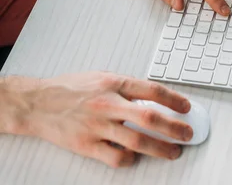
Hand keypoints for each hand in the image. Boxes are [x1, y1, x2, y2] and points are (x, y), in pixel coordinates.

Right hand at [8, 72, 191, 166]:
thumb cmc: (70, 88)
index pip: (151, 90)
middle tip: (188, 133)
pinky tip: (136, 158)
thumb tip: (150, 98)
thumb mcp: (101, 77)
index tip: (186, 106)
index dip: (173, 99)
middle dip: (173, 127)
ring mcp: (98, 126)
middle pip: (149, 117)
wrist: (39, 103)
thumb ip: (125, 87)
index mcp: (113, 83)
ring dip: (160, 148)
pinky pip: (116, 157)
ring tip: (173, 151)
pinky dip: (130, 160)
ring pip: (137, 141)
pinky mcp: (87, 145)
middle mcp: (108, 104)